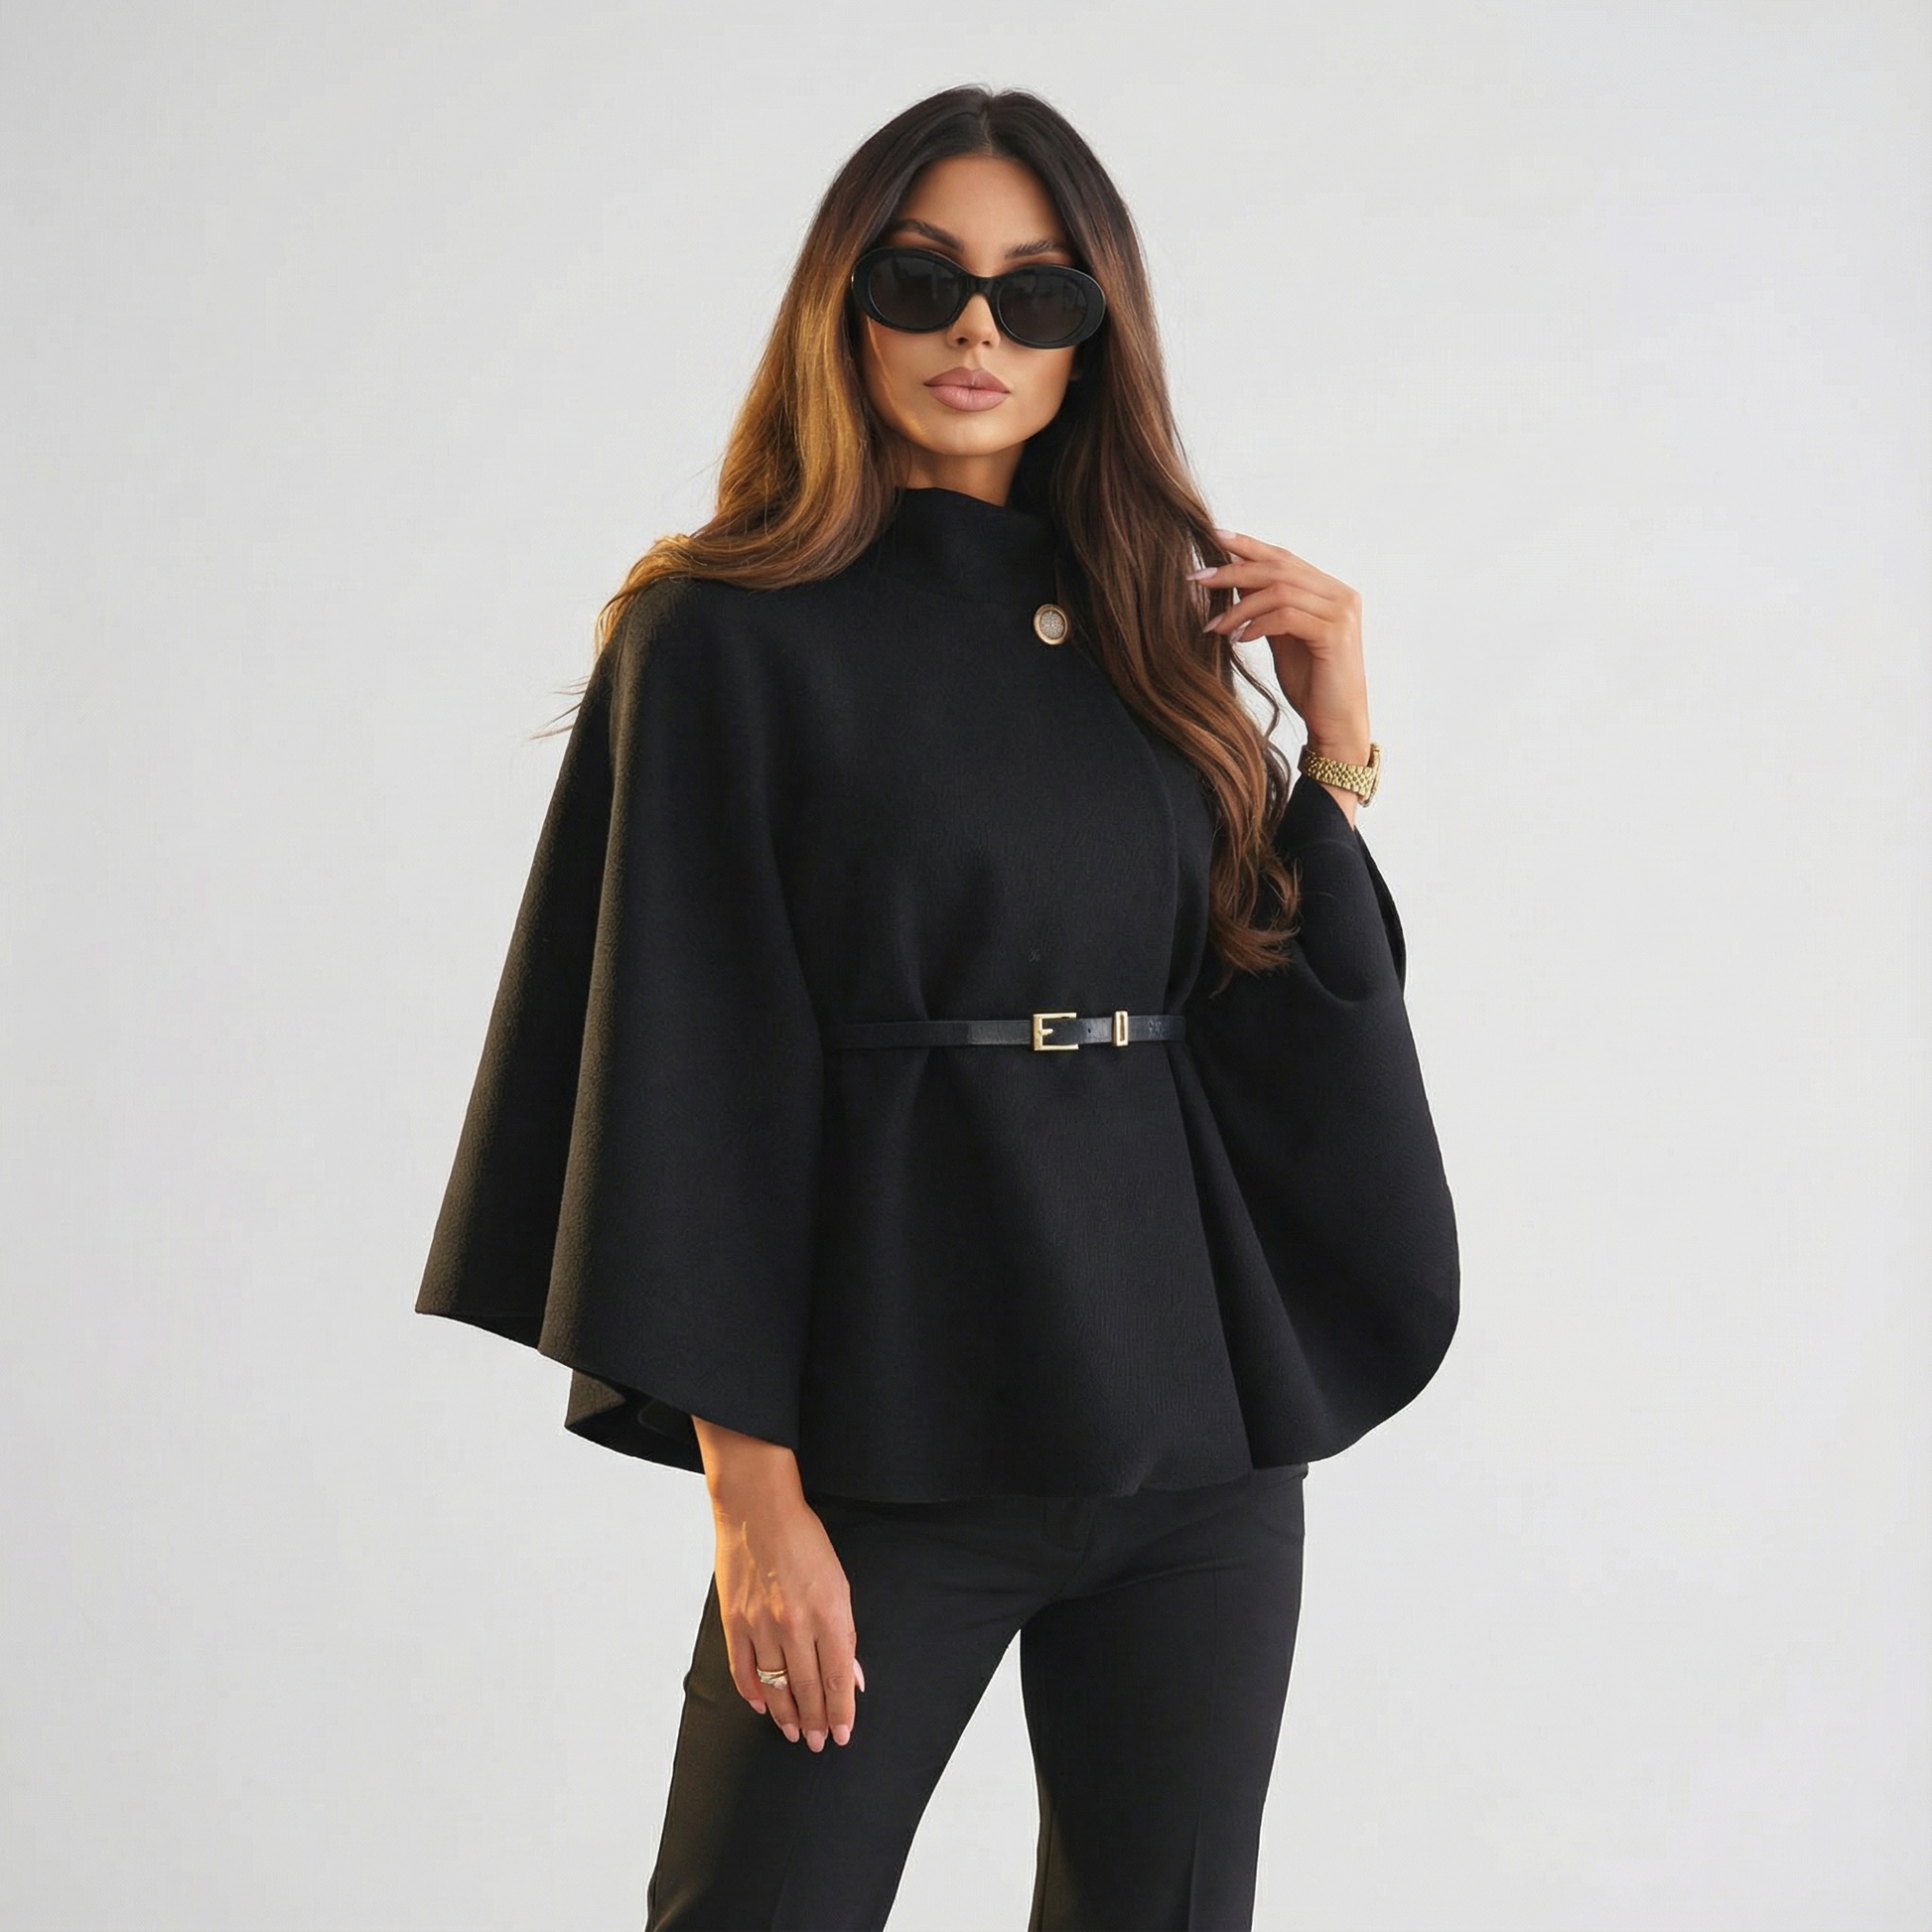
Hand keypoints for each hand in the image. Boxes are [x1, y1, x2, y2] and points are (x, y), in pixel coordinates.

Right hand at [711, 1491, 863, 1751]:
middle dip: (816, 1721)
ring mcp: (760, 1625)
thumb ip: (845, 1632)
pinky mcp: (734, 1621)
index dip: (842, 1711)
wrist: (757, 1509)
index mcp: (828, 1613)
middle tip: (818, 1743)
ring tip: (794, 1732)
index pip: (838, 1678)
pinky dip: (753, 1692)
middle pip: (808, 1689)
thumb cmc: (804, 1540)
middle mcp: (795, 1625)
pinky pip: (742, 1670)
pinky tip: (763, 1706)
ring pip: (775, 1686)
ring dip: (786, 1715)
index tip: (844, 1733)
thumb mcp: (839, 1582)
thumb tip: (852, 1676)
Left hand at [1189, 526, 1371, 764]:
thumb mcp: (1280, 637)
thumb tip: (1233, 575)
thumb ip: (1264, 606)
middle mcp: (1340, 594)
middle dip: (1233, 570)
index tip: (1213, 537)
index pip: (1284, 557)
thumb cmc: (1310, 683)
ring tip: (1214, 626)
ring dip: (1239, 606)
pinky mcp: (1335, 634)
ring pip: (1280, 591)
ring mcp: (1341, 612)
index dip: (1248, 545)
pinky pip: (1286, 617)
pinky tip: (1237, 640)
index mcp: (1329, 590)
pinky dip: (1256, 625)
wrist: (1336, 725)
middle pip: (1279, 568)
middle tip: (1197, 578)